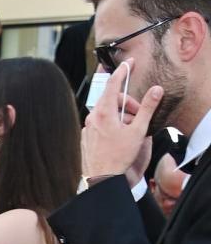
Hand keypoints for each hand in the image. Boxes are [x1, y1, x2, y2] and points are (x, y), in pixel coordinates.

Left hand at [82, 63, 163, 178]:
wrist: (103, 180)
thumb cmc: (118, 158)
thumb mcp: (138, 131)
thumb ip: (147, 108)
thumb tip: (157, 90)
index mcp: (104, 113)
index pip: (113, 83)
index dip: (122, 71)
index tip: (129, 63)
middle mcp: (93, 118)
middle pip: (111, 99)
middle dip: (127, 102)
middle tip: (138, 113)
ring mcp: (88, 128)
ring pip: (106, 112)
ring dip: (120, 114)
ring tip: (129, 128)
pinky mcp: (86, 137)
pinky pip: (100, 123)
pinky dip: (111, 124)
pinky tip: (118, 136)